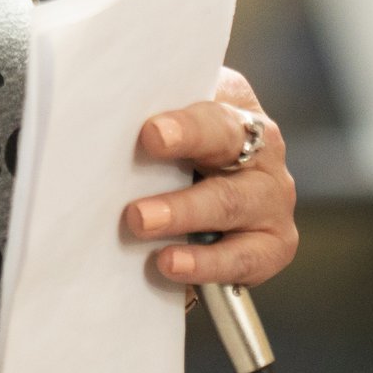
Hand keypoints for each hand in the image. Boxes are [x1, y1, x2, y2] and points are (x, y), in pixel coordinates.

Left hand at [124, 68, 297, 289]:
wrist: (206, 182)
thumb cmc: (177, 143)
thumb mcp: (169, 118)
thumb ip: (146, 112)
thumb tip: (100, 121)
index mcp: (236, 107)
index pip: (212, 114)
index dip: (185, 128)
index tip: (151, 136)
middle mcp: (262, 150)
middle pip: (224, 166)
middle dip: (180, 185)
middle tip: (137, 213)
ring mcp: (270, 199)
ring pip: (231, 208)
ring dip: (186, 222)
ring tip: (150, 240)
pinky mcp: (271, 244)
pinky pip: (243, 259)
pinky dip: (207, 265)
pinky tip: (172, 265)